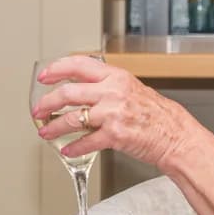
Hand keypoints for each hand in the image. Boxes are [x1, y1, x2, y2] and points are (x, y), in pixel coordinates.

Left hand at [30, 55, 200, 171]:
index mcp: (115, 76)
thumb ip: (105, 85)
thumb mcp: (130, 88)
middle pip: (68, 93)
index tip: (44, 77)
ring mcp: (112, 113)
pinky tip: (67, 150)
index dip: (56, 69)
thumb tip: (79, 86)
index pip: (78, 64)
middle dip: (47, 103)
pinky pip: (86, 142)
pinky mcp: (114, 135)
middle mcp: (112, 92)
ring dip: (54, 127)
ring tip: (46, 132)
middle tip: (39, 110)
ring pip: (72, 119)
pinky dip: (73, 148)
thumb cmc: (155, 114)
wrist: (174, 134)